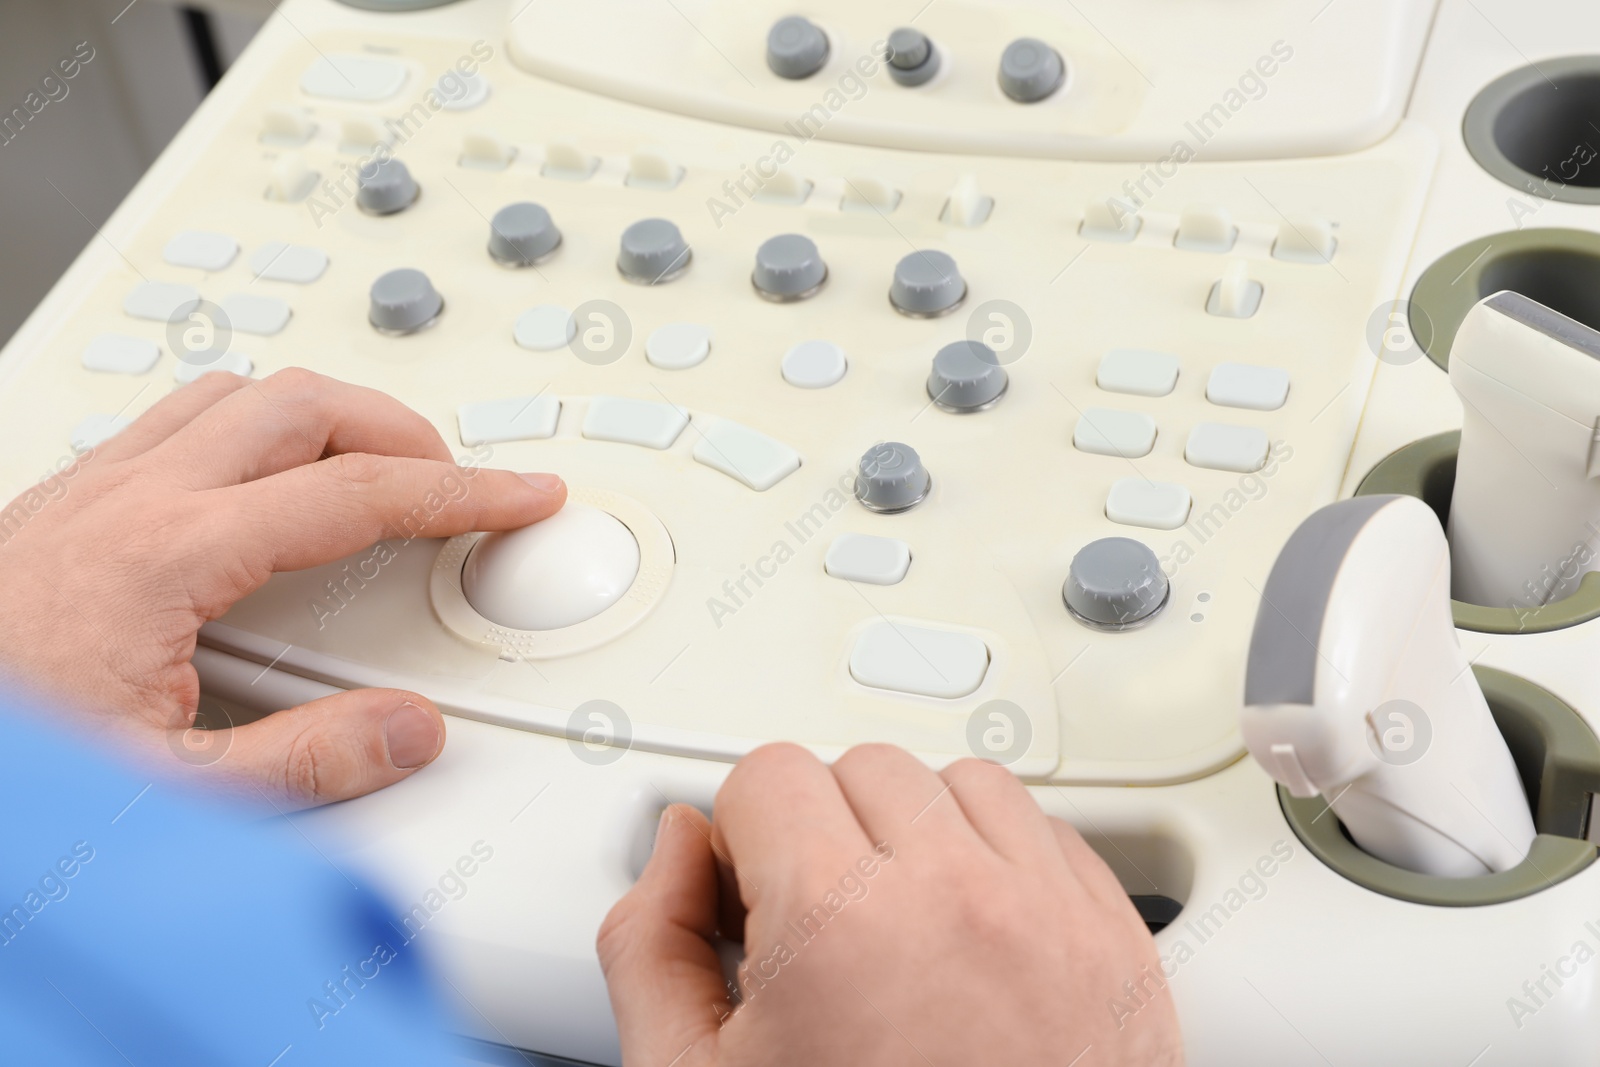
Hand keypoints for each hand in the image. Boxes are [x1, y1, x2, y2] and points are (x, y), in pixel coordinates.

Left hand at [0, 369, 564, 807]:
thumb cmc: (7, 761)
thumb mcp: (166, 793)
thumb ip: (305, 763)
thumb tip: (406, 730)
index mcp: (165, 556)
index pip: (353, 494)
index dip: (459, 493)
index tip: (518, 494)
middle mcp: (124, 500)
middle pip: (302, 405)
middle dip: (403, 431)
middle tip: (457, 480)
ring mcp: (84, 492)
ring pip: (234, 394)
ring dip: (324, 416)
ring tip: (373, 466)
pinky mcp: (57, 506)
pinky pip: (175, 423)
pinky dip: (251, 431)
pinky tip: (261, 485)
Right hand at [598, 743, 1182, 1065]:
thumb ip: (652, 946)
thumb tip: (677, 851)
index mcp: (840, 923)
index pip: (767, 775)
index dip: (742, 841)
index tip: (753, 896)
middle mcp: (956, 898)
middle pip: (860, 769)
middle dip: (822, 834)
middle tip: (818, 927)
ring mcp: (1050, 915)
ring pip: (959, 783)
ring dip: (917, 834)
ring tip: (896, 927)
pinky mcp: (1115, 941)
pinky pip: (1047, 832)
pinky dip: (1001, 862)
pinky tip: (967, 936)